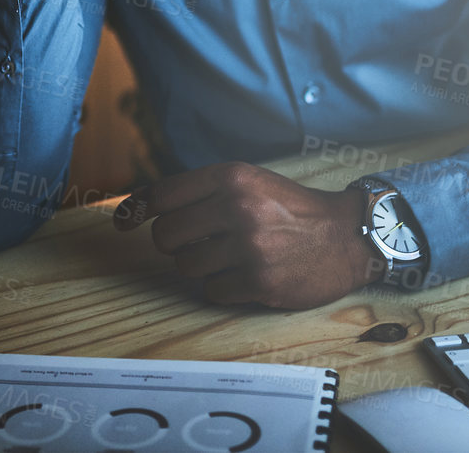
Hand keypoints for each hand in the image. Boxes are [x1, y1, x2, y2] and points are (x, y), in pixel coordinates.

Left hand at [113, 162, 381, 308]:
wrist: (346, 237)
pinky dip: (224, 286)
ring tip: (232, 255)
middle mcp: (238, 208)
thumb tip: (133, 208)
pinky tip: (248, 274)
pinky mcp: (261, 282)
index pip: (162, 195)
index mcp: (231, 177)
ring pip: (186, 266)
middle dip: (175, 243)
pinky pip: (212, 291)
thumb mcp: (247, 182)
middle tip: (200, 241)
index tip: (121, 222)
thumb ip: (197, 192)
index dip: (136, 210)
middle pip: (166, 236)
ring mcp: (250, 248)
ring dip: (201, 265)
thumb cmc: (289, 208)